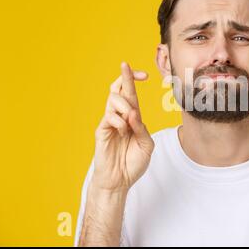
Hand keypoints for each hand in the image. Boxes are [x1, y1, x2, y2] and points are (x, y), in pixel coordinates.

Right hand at [92, 62, 154, 192]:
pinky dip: (119, 120)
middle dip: (125, 77)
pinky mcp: (101, 131)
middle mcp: (120, 116)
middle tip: (128, 67)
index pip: (131, 94)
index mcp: (132, 118)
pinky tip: (122, 130)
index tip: (145, 75)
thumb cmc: (133, 163)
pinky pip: (108, 116)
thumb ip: (142, 128)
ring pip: (113, 99)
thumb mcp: (146, 145)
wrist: (119, 181)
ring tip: (129, 119)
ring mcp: (110, 123)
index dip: (134, 81)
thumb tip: (133, 112)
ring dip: (124, 105)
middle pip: (119, 89)